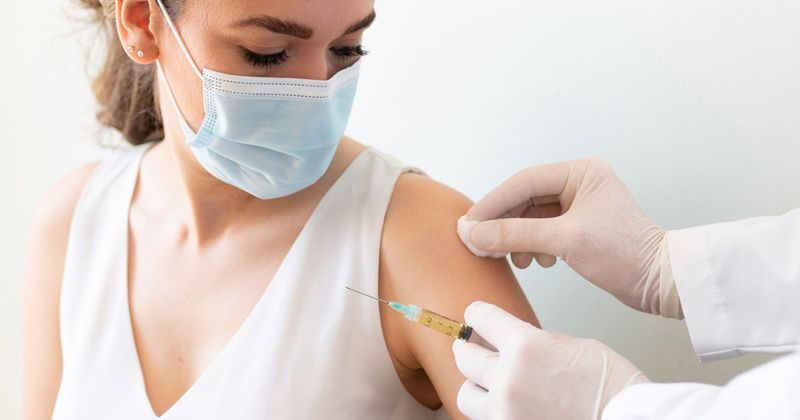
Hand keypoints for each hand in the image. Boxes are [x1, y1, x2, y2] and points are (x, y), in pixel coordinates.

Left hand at [453, 302, 647, 419]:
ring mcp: (507, 411)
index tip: (474, 316)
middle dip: (468, 348)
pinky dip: (492, 411)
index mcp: (525, 346)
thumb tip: (516, 342)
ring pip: (465, 394)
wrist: (631, 419)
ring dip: (474, 385)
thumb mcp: (573, 345)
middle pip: (464, 356)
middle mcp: (509, 378)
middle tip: (472, 346)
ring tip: (486, 383)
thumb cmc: (613, 385)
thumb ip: (537, 342)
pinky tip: (507, 404)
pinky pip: (486, 419)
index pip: (481, 319)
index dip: (476, 315)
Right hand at [458, 158, 681, 317]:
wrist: (660, 283)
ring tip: (510, 258)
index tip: (468, 224)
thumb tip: (472, 232)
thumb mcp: (564, 241)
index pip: (523, 183)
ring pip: (530, 216)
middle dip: (501, 224)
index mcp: (581, 172)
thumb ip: (515, 234)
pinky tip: (534, 261)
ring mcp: (578, 205)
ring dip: (515, 237)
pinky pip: (541, 230)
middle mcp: (578, 183)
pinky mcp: (578, 227)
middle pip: (523, 199)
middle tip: (478, 243)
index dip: (492, 204)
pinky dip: (530, 245)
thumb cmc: (624, 254)